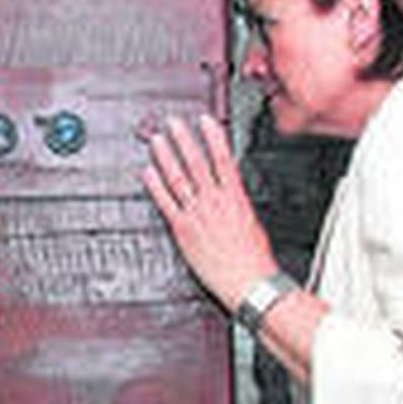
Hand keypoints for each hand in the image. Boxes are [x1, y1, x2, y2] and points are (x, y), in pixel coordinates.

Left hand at [140, 113, 277, 311]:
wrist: (249, 283)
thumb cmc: (254, 259)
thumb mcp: (252, 223)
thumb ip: (237, 204)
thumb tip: (230, 194)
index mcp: (236, 198)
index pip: (224, 159)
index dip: (213, 136)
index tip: (205, 120)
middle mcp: (215, 202)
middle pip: (197, 163)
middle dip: (184, 140)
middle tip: (173, 122)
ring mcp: (197, 215)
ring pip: (179, 178)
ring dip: (167, 157)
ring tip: (158, 141)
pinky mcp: (183, 230)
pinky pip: (166, 203)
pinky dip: (156, 186)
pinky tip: (148, 172)